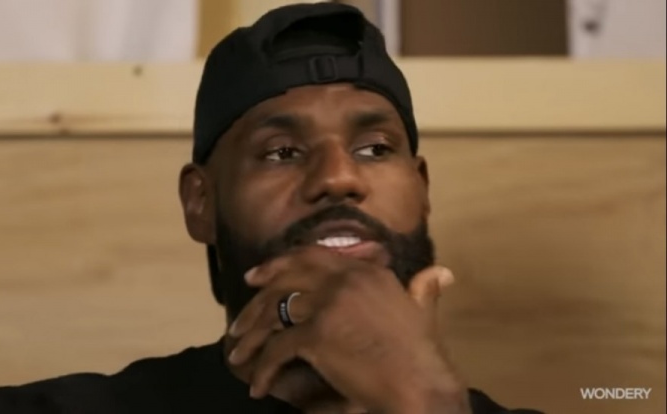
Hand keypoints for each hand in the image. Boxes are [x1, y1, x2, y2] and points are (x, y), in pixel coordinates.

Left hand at [227, 246, 469, 413]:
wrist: (421, 385)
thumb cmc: (422, 356)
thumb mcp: (421, 313)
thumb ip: (423, 289)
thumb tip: (442, 273)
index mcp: (367, 271)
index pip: (314, 256)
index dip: (284, 263)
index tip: (262, 275)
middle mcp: (346, 279)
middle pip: (289, 276)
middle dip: (260, 288)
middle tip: (242, 303)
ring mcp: (330, 303)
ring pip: (276, 311)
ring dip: (251, 333)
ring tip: (238, 351)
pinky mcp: (318, 333)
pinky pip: (278, 348)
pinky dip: (263, 368)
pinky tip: (258, 385)